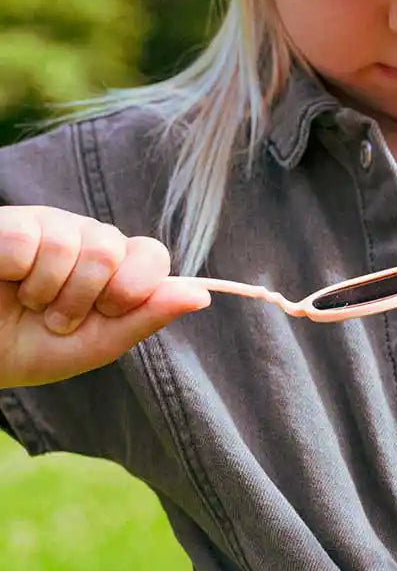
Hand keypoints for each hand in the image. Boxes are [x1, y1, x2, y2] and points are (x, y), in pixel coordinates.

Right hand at [0, 206, 210, 387]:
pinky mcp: (10, 223)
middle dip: (82, 298)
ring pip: (69, 246)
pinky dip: (13, 272)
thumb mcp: (96, 344)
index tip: (106, 313)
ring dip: (45, 291)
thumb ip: (148, 317)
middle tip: (56, 316)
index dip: (132, 288)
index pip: (152, 255)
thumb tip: (203, 296)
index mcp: (119, 266)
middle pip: (110, 251)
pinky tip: (3, 278)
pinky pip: (25, 241)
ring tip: (29, 303)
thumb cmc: (33, 348)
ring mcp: (51, 226)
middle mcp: (89, 239)